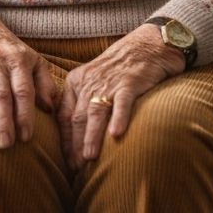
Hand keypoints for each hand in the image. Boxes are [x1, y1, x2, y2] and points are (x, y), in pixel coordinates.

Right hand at [0, 7, 56, 147]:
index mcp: (18, 61)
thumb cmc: (12, 51)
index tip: (26, 137)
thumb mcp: (33, 60)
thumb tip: (50, 109)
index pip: (22, 90)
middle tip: (6, 144)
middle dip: (3, 120)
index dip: (24, 114)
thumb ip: (44, 84)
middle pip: (0, 94)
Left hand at [56, 24, 185, 170]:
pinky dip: (119, 118)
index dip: (64, 140)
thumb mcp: (95, 81)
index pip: (64, 115)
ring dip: (91, 136)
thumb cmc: (120, 68)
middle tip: (75, 168)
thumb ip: (83, 101)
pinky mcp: (130, 82)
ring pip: (95, 112)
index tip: (65, 162)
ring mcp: (109, 82)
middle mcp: (88, 82)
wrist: (148, 44)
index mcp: (76, 82)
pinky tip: (117, 135)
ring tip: (89, 158)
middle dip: (74, 144)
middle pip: (77, 117)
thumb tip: (74, 136)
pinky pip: (122, 102)